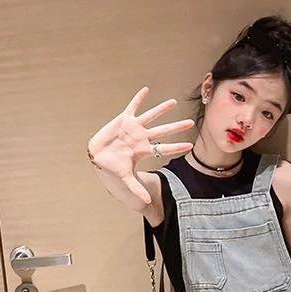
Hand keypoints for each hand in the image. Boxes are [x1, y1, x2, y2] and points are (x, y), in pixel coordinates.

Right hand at [87, 86, 195, 204]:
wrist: (98, 158)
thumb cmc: (113, 168)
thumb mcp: (125, 178)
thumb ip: (137, 188)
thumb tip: (147, 201)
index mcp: (144, 150)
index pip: (165, 148)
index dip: (177, 147)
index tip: (190, 145)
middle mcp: (142, 137)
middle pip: (163, 131)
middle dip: (177, 127)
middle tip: (191, 122)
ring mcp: (133, 128)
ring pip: (151, 116)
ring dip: (162, 109)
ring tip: (174, 102)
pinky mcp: (123, 120)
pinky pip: (132, 107)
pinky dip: (138, 99)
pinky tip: (146, 90)